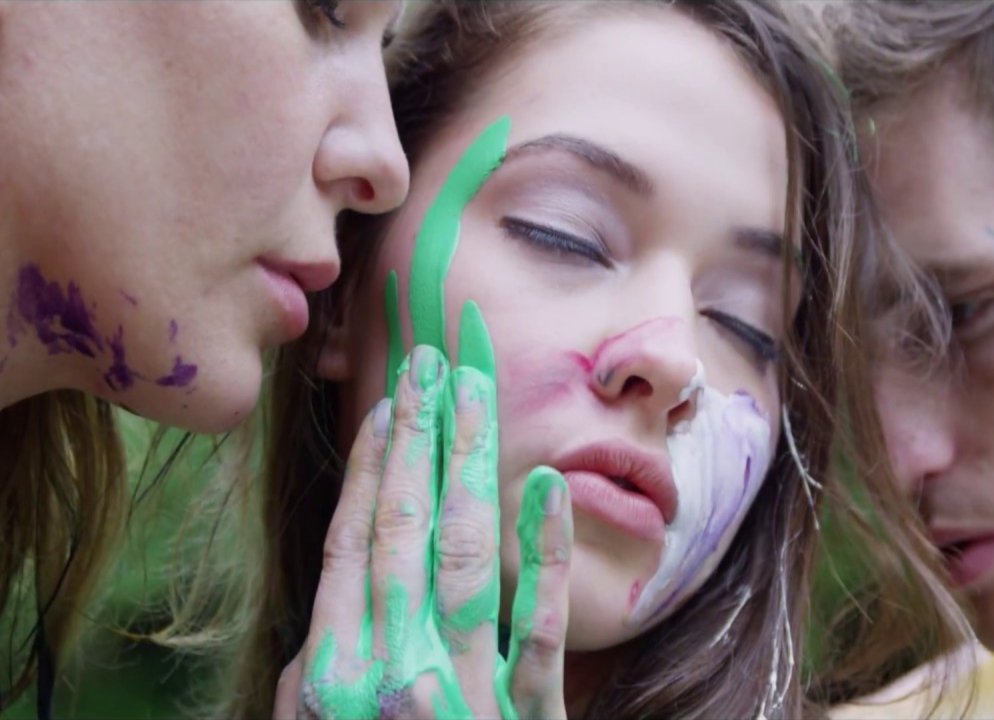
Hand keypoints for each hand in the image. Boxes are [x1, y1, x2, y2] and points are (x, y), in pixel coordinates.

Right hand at [274, 323, 572, 718]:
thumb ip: (324, 667)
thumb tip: (340, 596)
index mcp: (339, 669)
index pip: (356, 541)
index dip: (373, 465)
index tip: (391, 401)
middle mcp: (397, 666)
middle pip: (408, 529)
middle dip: (421, 439)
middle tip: (434, 359)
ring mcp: (467, 689)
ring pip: (466, 556)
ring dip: (472, 466)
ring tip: (477, 392)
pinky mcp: (530, 715)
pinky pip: (541, 626)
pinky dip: (546, 553)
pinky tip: (548, 485)